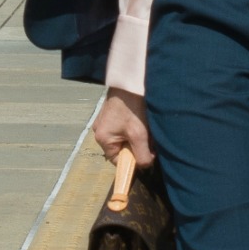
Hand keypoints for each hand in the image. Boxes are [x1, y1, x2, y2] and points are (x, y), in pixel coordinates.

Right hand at [90, 90, 152, 207]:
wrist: (130, 83)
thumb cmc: (132, 109)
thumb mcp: (139, 135)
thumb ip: (142, 155)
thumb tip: (145, 166)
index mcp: (102, 139)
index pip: (117, 160)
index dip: (133, 160)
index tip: (147, 154)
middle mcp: (99, 131)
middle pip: (121, 148)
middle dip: (137, 146)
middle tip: (149, 138)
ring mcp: (104, 121)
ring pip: (123, 138)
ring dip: (136, 136)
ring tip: (145, 127)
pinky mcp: (110, 114)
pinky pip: (122, 128)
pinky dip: (133, 127)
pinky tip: (141, 119)